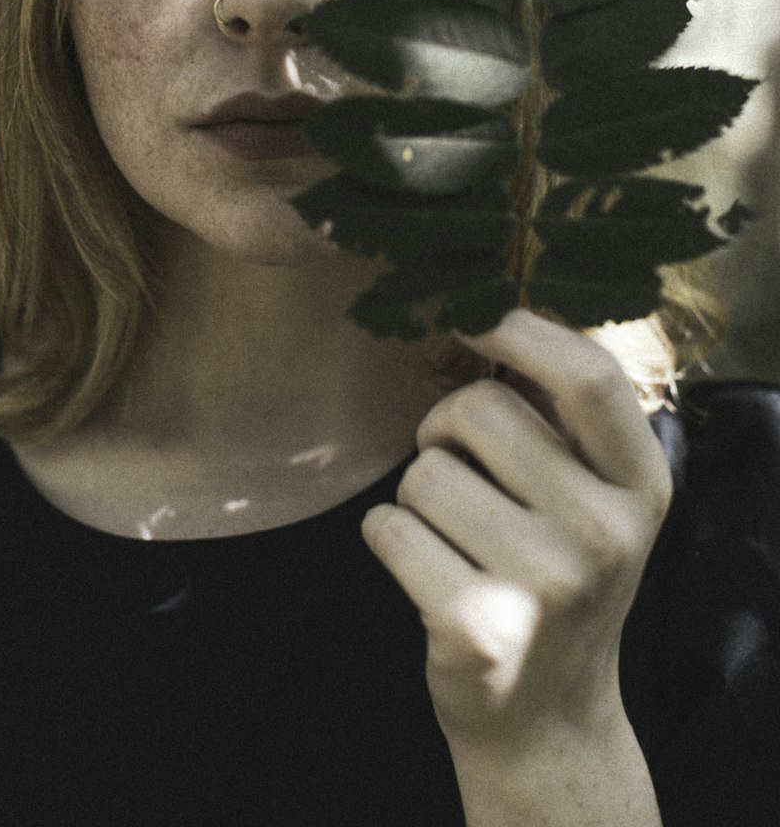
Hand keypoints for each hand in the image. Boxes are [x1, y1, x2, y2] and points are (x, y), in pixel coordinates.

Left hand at [361, 310, 671, 821]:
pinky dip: (389, 537)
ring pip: (423, 471)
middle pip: (478, 411)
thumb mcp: (594, 498)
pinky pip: (387, 527)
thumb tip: (484, 311)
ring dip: (417, 494)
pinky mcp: (476, 625)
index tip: (470, 321)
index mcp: (641, 485)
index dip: (517, 330)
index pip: (588, 374)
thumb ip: (560, 416)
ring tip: (453, 535)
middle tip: (460, 472)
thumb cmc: (557, 575)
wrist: (546, 717)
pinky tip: (426, 571)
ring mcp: (544, 584)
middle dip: (444, 428)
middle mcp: (604, 532)